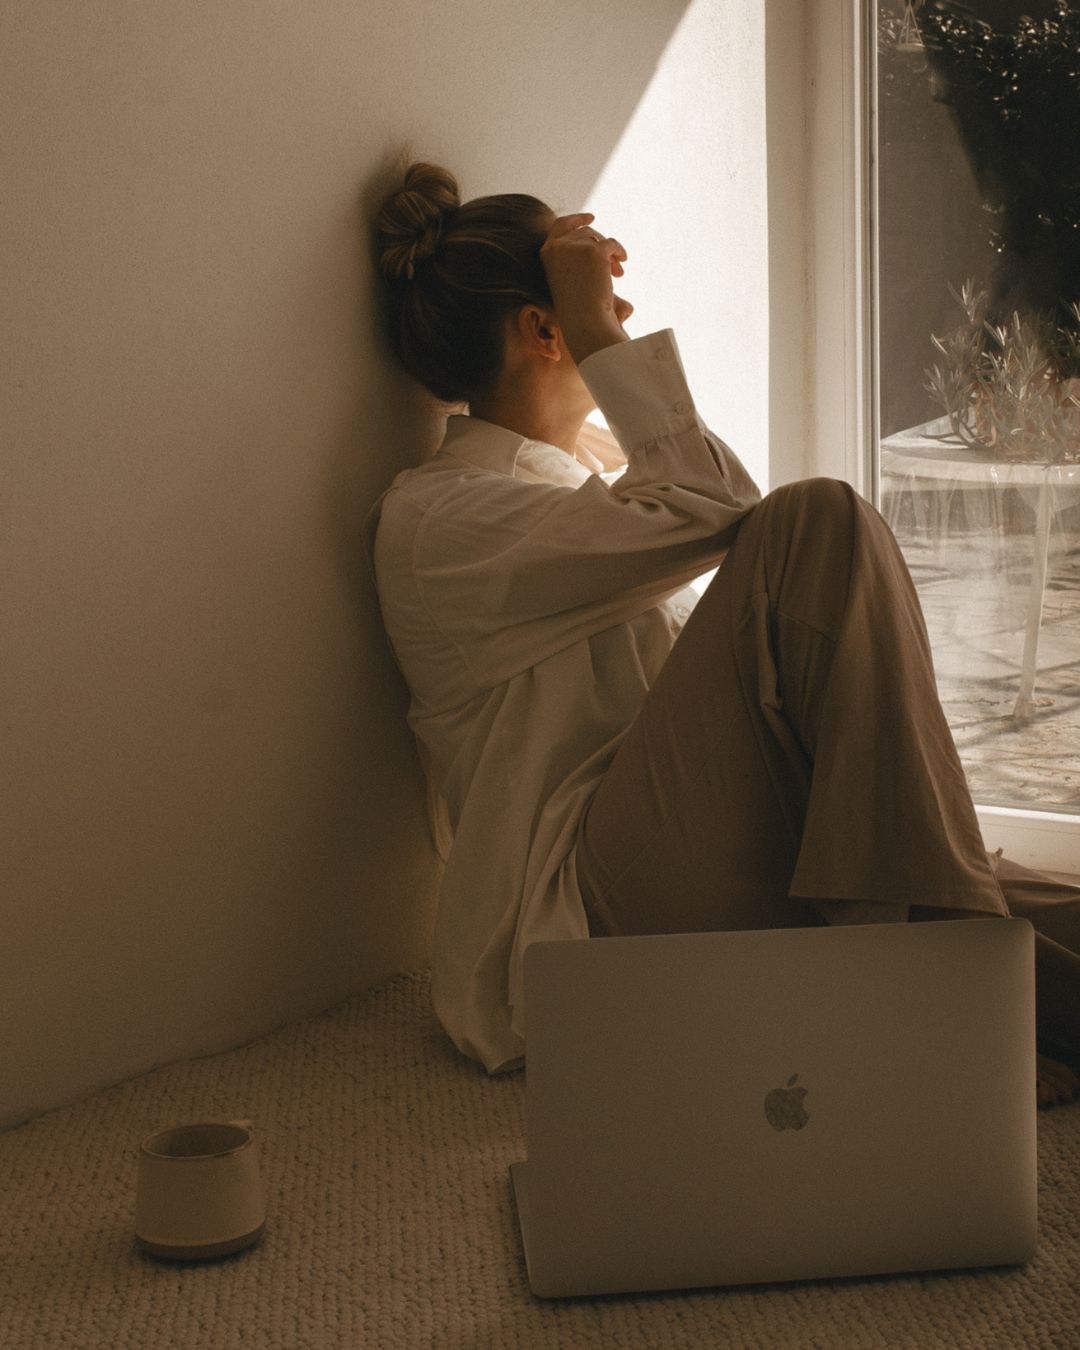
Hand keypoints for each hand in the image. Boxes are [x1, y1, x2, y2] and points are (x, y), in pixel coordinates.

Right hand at [539, 213, 632, 363]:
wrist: (585, 321)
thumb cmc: (578, 308)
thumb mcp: (571, 278)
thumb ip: (577, 259)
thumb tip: (599, 243)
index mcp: (547, 253)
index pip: (561, 225)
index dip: (577, 219)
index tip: (591, 218)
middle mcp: (558, 246)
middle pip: (585, 232)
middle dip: (600, 244)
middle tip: (614, 265)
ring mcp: (576, 246)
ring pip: (599, 237)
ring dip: (610, 253)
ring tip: (618, 273)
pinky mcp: (594, 250)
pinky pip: (612, 244)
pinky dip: (619, 253)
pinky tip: (622, 264)